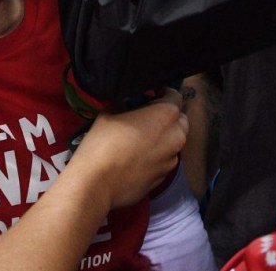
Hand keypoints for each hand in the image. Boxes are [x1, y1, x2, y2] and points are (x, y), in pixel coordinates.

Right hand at [71, 88, 187, 209]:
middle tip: (147, 117)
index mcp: (167, 115)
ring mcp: (171, 160)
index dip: (162, 93)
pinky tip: (136, 159)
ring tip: (140, 140)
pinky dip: (155, 157)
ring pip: (173, 143)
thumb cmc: (103, 142)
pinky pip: (164, 161)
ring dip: (163, 138)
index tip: (151, 95)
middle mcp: (176, 137)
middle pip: (179, 120)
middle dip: (167, 117)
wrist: (96, 183)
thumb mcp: (111, 110)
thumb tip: (130, 103)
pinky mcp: (163, 178)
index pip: (175, 95)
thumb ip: (127, 103)